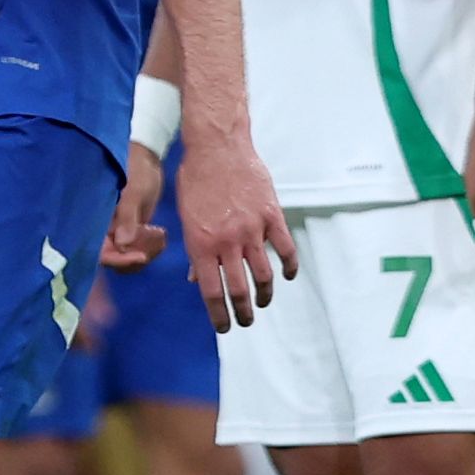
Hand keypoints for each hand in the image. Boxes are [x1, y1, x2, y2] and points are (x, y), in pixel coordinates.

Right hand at [102, 144, 166, 269]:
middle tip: (156, 242)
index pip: (99, 251)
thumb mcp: (133, 190)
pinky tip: (160, 233)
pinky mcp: (129, 230)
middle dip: (135, 257)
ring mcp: (116, 230)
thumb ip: (126, 216)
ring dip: (145, 253)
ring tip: (159, 234)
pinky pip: (137, 249)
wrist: (146, 157)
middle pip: (113, 259)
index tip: (140, 256)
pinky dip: (151, 248)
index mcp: (94, 218)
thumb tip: (122, 244)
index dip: (117, 259)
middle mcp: (102, 228)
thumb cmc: (134, 167)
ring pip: (126, 256)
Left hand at [179, 130, 297, 331]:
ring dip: (265, 294)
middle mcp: (226, 241)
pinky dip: (289, 268)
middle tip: (245, 322)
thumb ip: (195, 248)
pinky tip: (286, 276)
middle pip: (238, 289)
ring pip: (264, 275)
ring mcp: (251, 229)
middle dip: (242, 312)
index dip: (218, 314)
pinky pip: (286, 250)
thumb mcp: (185, 215)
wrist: (217, 147)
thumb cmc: (195, 179)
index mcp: (200, 242)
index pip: (210, 290)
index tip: (223, 327)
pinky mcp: (272, 217)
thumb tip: (197, 279)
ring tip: (263, 302)